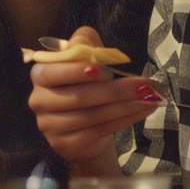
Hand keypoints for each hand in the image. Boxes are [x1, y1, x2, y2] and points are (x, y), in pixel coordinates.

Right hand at [27, 26, 160, 162]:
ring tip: (150, 98)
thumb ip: (83, 44)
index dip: (74, 72)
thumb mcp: (84, 56)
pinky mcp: (66, 144)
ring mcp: (50, 126)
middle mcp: (39, 101)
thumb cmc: (84, 84)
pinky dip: (124, 120)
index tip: (100, 69)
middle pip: (79, 96)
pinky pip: (99, 131)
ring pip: (92, 116)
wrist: (84, 125)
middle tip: (145, 85)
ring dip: (126, 106)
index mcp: (40, 75)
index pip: (51, 73)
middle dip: (116, 90)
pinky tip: (142, 111)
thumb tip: (86, 45)